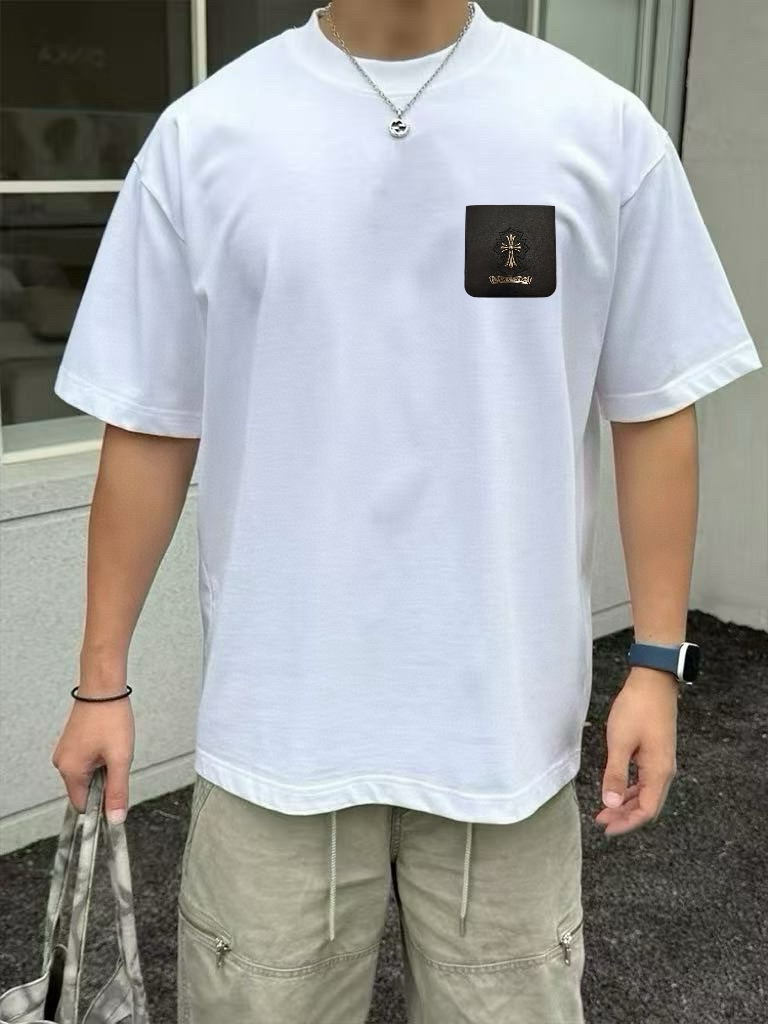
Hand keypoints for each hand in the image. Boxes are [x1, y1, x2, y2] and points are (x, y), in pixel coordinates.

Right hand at [51, 687, 134, 823]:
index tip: (117, 789)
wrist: (104, 687)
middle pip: (86, 789)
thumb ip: (117, 791)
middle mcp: (62, 763)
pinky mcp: (71, 741)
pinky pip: (86, 760)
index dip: (102, 803)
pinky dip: (100, 756)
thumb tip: (115, 819)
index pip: (83, 805)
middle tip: (117, 758)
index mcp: (70, 771)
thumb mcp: (120, 759)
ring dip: (104, 766)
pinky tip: (108, 740)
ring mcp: (65, 751)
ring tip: (113, 745)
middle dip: (106, 780)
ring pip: (88, 773)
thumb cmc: (110, 718)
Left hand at [594, 667, 678, 835]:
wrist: (652, 681)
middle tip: (601, 821)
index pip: (646, 810)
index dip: (627, 824)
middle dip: (625, 817)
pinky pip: (644, 780)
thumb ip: (614, 774)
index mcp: (658, 772)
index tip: (607, 829)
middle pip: (647, 805)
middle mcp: (664, 771)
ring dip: (626, 804)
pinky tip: (616, 790)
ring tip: (605, 810)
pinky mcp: (656, 753)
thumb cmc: (637, 708)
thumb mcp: (620, 742)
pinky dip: (630, 789)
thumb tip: (610, 804)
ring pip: (645, 793)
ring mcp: (661, 762)